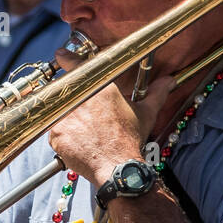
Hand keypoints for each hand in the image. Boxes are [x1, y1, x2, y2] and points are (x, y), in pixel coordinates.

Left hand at [46, 53, 172, 181]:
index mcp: (100, 87)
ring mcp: (65, 115)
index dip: (67, 59)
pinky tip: (77, 143)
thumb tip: (169, 81)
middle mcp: (79, 97)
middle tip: (81, 114)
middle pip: (65, 89)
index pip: (76, 64)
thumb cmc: (130, 139)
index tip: (61, 55)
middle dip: (70, 99)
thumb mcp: (145, 113)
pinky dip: (63, 137)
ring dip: (66, 118)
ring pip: (57, 110)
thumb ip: (156, 93)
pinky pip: (53, 131)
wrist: (116, 166)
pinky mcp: (55, 133)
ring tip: (82, 132)